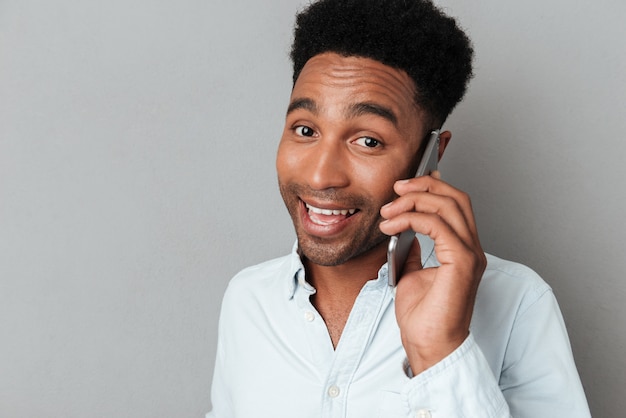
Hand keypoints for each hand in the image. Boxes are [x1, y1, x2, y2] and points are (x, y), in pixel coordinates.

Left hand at [379, 172, 486, 373]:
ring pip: (448, 206)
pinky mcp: (462, 262)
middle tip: (396, 188)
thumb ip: (413, 252)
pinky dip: (411, 219)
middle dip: (424, 186)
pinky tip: (391, 227)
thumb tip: (403, 235)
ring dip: (413, 201)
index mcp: (463, 249)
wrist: (429, 345)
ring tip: (387, 211)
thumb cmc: (423, 317)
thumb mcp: (412, 274)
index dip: (433, 187)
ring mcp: (470, 254)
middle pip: (456, 197)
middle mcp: (472, 248)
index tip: (404, 185)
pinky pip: (437, 225)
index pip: (455, 204)